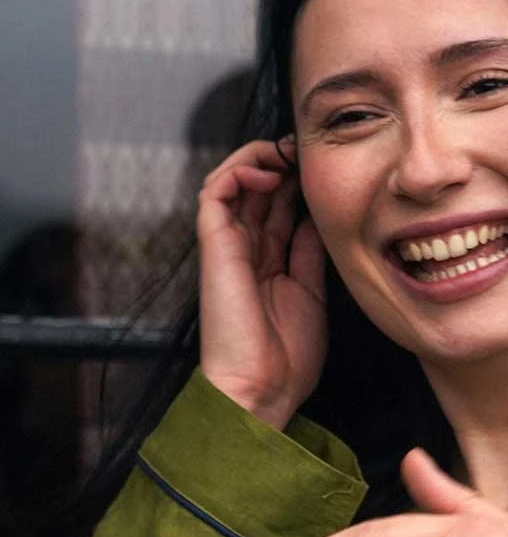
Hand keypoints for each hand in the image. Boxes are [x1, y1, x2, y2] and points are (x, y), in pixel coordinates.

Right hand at [197, 138, 326, 430]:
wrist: (260, 386)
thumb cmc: (284, 356)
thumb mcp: (311, 293)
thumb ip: (308, 252)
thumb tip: (313, 214)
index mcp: (265, 263)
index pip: (275, 205)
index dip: (296, 179)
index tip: (324, 168)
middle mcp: (243, 250)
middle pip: (255, 188)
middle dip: (282, 161)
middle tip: (309, 150)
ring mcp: (226, 246)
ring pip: (231, 181)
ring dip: (258, 158)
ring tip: (286, 156)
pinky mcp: (214, 246)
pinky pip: (214, 192)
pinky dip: (238, 170)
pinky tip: (268, 172)